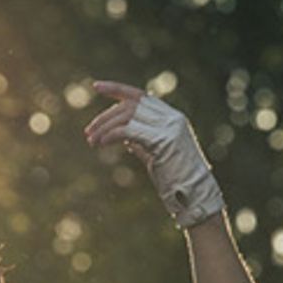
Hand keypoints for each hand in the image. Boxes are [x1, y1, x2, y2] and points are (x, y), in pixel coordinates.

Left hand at [84, 80, 224, 229]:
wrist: (195, 196)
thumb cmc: (175, 180)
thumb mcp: (157, 155)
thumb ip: (143, 143)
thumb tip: (126, 139)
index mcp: (172, 117)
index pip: (141, 96)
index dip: (117, 89)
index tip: (96, 86)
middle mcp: (172, 118)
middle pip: (130, 105)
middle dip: (105, 117)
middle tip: (88, 132)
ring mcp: (170, 128)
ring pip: (128, 116)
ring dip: (105, 127)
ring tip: (91, 141)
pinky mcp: (163, 141)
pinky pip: (130, 131)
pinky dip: (112, 135)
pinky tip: (102, 143)